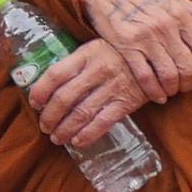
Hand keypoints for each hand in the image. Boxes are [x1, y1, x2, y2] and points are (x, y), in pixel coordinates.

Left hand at [24, 38, 148, 154]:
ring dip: (65, 129)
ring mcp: (113, 87)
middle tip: (44, 127)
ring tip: (57, 138)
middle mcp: (98, 70)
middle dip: (50, 116)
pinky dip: (88, 134)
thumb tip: (49, 84)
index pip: (55, 74)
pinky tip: (77, 141)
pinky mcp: (127, 102)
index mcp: (86, 54)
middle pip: (65, 97)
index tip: (34, 103)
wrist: (157, 58)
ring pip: (81, 113)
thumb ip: (76, 63)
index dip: (40, 90)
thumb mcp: (97, 49)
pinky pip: (103, 122)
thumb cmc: (119, 54)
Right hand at [49, 0, 191, 100]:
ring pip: (168, 74)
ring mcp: (145, 37)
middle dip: (190, 84)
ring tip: (171, 92)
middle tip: (185, 89)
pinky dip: (153, 91)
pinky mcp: (125, 45)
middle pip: (188, 66)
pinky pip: (144, 76)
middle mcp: (166, 26)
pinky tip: (156, 96)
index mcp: (180, 15)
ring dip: (172, 89)